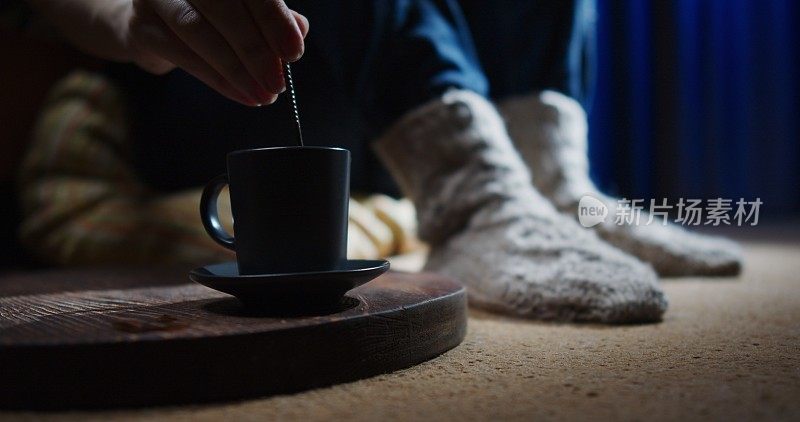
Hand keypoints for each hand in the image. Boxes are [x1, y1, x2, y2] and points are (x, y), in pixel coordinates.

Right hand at [124, 0, 308, 105]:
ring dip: (236, 69)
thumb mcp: (247, 12)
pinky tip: (240, 94)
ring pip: (198, 31)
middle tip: (277, 82)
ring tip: (262, 95)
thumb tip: (299, 29)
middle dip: (255, 50)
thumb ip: (273, 17)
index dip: (274, 19)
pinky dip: (216, 79)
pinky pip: (182, 55)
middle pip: (224, 7)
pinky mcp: (141, 25)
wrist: (155, 24)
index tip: (293, 52)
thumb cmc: (212, 15)